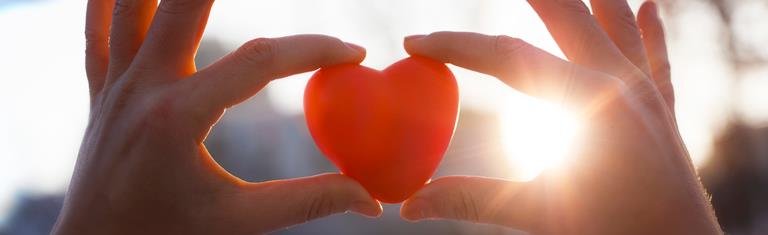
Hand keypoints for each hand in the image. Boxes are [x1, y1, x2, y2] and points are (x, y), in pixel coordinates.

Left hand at [53, 1, 380, 233]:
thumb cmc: (169, 234)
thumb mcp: (240, 220)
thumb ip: (308, 203)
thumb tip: (371, 198)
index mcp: (179, 117)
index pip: (260, 62)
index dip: (313, 51)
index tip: (354, 54)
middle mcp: (143, 87)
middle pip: (184, 3)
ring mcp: (116, 83)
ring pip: (131, 5)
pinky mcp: (101, 89)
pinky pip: (98, 30)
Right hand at [400, 1, 721, 233]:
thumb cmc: (615, 233)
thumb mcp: (538, 213)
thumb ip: (472, 200)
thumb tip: (409, 205)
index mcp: (587, 101)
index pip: (507, 58)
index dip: (456, 47)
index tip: (416, 41)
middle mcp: (620, 82)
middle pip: (565, 16)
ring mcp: (645, 91)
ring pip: (613, 23)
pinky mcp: (661, 109)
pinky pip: (655, 55)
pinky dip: (648, 29)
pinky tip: (649, 5)